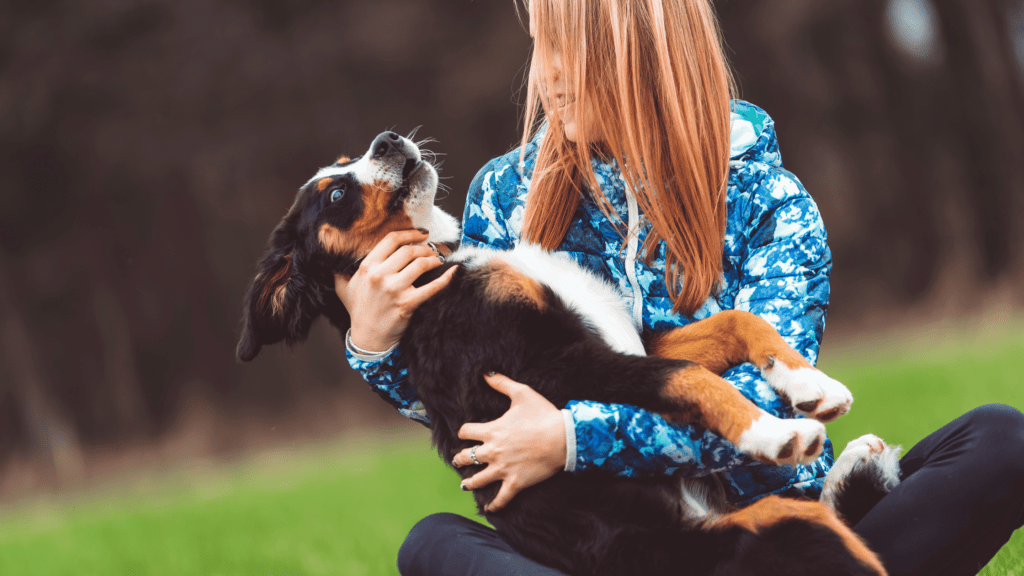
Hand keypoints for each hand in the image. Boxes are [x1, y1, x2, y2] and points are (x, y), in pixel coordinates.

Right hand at [334, 229, 455, 351]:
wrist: (367, 338)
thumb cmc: (358, 311)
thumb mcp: (343, 287)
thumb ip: (342, 270)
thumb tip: (338, 256)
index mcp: (367, 267)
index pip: (391, 240)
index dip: (410, 233)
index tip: (421, 234)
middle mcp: (380, 275)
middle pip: (409, 250)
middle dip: (425, 247)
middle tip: (432, 249)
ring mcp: (394, 289)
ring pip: (421, 264)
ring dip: (434, 259)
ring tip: (438, 260)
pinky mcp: (408, 303)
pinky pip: (432, 287)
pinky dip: (445, 278)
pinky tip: (453, 271)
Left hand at [452, 373, 565, 511]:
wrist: (563, 438)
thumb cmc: (543, 415)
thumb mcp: (522, 394)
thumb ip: (502, 383)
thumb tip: (486, 373)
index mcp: (491, 431)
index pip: (466, 431)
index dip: (464, 431)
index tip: (465, 432)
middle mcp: (492, 452)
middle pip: (466, 457)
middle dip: (460, 458)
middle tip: (458, 459)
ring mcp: (503, 469)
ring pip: (478, 480)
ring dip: (470, 483)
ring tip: (465, 485)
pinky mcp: (516, 482)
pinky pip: (501, 498)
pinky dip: (494, 505)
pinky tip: (489, 509)